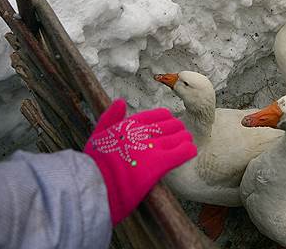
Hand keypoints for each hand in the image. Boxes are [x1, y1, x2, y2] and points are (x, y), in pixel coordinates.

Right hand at [84, 99, 195, 224]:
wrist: (94, 185)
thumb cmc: (94, 163)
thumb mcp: (98, 134)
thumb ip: (110, 117)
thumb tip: (120, 101)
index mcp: (129, 124)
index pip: (158, 115)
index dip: (167, 120)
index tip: (170, 125)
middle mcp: (142, 133)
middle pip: (171, 125)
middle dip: (178, 130)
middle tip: (182, 135)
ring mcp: (151, 148)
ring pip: (178, 138)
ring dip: (185, 139)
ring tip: (189, 142)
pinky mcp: (158, 164)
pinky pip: (181, 153)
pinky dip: (188, 151)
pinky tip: (192, 151)